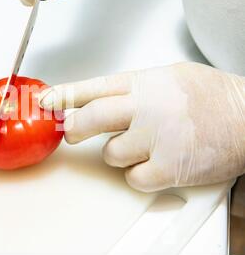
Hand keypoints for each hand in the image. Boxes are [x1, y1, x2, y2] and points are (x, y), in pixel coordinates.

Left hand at [39, 63, 244, 191]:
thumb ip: (129, 89)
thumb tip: (92, 100)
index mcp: (144, 82)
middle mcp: (147, 107)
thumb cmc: (209, 97)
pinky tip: (156, 161)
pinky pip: (131, 177)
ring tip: (145, 143)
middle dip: (75, 129)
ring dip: (120, 153)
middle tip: (75, 132)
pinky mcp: (168, 167)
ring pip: (110, 154)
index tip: (44, 102)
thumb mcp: (166, 77)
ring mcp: (157, 137)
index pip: (92, 88)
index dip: (63, 96)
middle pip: (90, 119)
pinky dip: (138, 174)